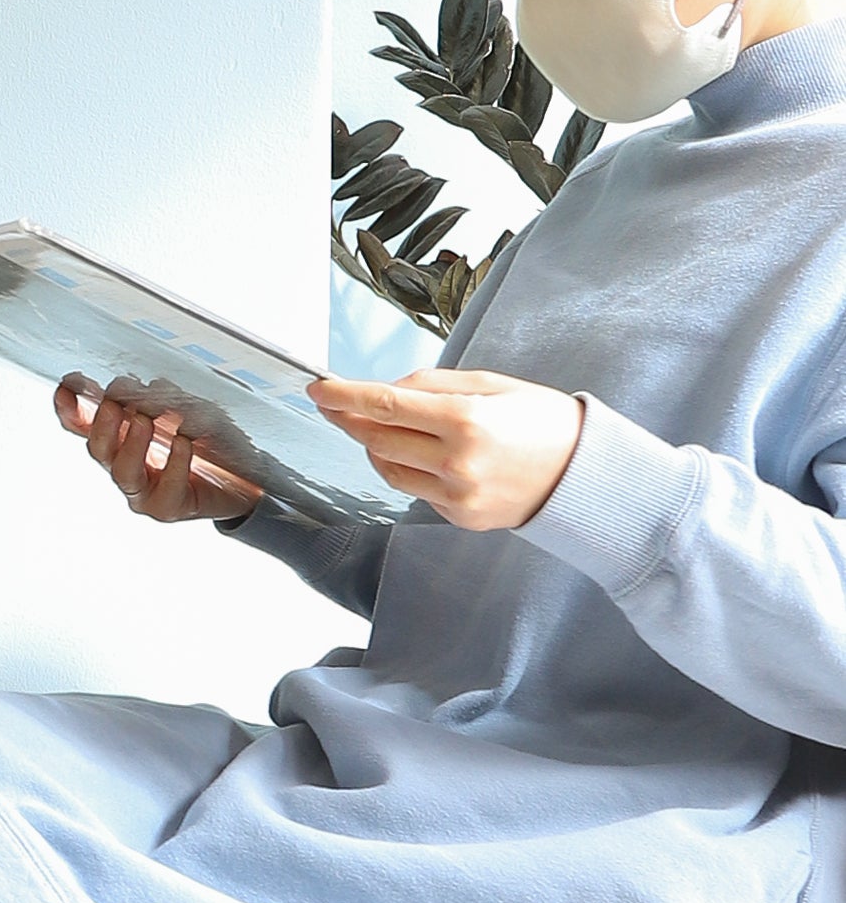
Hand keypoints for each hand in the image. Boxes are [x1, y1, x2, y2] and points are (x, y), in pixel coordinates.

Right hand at [53, 377, 261, 526]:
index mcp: (120, 440)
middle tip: (115, 402)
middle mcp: (124, 466)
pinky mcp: (168, 508)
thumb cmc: (209, 443)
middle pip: (97, 449)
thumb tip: (153, 387)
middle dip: (102, 424)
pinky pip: (166, 488)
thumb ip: (168, 400)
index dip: (69, 408)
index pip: (84, 426)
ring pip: (123, 472)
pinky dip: (175, 462)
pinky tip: (184, 443)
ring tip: (144, 420)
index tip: (67, 387)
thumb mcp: (189, 410)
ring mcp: (143, 492)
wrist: (244, 480)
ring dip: (131, 443)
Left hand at [306, 369, 584, 530]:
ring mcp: (458, 496)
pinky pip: (415, 490)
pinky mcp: (461, 518)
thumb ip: (432, 385)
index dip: (344, 396)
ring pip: (388, 470)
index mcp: (466, 421)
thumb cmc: (542, 420)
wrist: (585, 474)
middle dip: (351, 420)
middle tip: (336, 404)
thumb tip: (385, 391)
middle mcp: (458, 463)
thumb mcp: (490, 384)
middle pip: (378, 440)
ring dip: (374, 446)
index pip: (385, 406)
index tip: (318, 388)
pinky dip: (408, 469)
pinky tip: (423, 454)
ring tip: (381, 427)